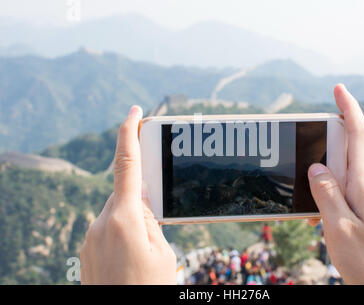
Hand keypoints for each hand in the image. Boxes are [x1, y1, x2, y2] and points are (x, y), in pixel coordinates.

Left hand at [80, 105, 176, 283]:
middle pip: (125, 193)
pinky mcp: (88, 249)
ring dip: (135, 221)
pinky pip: (109, 228)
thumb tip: (140, 200)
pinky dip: (124, 232)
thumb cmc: (148, 288)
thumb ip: (150, 219)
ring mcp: (91, 237)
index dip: (129, 133)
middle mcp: (101, 223)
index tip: (134, 112)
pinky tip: (134, 257)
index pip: (127, 164)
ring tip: (147, 252)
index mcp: (124, 218)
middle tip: (157, 228)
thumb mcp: (163, 251)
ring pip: (118, 212)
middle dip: (144, 200)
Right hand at [307, 84, 363, 283]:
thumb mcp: (337, 225)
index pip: (359, 134)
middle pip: (353, 145)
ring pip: (346, 165)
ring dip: (328, 156)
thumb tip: (315, 167)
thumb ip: (326, 193)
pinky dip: (329, 179)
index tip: (339, 88)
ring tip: (308, 159)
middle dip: (335, 127)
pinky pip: (344, 183)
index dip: (349, 108)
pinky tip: (316, 192)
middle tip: (311, 124)